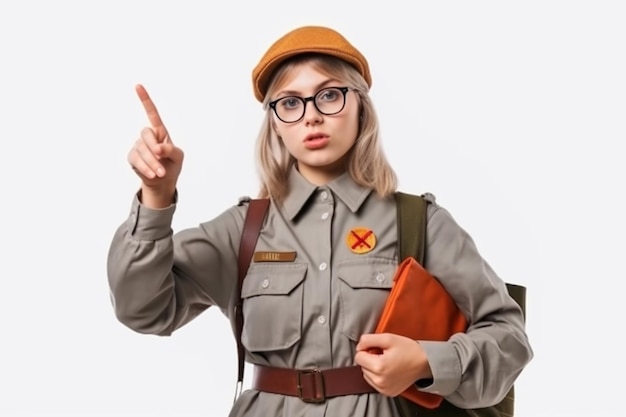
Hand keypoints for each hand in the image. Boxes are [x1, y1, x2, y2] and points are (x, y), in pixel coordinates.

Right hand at [128, 84, 183, 207]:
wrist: (163, 181)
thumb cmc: (172, 165)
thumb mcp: (178, 157)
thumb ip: (171, 150)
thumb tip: (158, 148)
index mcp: (160, 132)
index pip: (152, 113)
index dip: (145, 100)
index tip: (138, 86)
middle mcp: (148, 136)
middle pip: (146, 134)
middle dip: (155, 149)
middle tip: (163, 163)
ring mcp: (138, 146)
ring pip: (142, 150)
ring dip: (153, 163)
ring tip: (161, 172)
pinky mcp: (132, 157)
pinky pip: (136, 160)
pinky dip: (145, 168)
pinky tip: (152, 174)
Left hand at [355, 333, 431, 396]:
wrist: (424, 363)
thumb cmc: (408, 350)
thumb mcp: (388, 338)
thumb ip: (368, 339)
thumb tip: (358, 346)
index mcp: (379, 367)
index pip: (358, 356)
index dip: (367, 349)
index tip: (378, 349)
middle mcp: (380, 381)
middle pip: (362, 366)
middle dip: (370, 359)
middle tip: (385, 355)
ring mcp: (384, 389)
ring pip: (366, 374)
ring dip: (373, 367)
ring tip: (387, 362)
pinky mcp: (387, 392)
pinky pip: (373, 382)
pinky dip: (378, 376)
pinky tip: (389, 370)